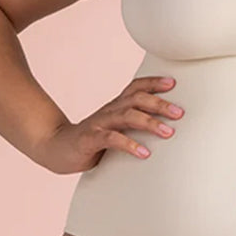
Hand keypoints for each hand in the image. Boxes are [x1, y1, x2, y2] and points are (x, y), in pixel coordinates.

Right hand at [32, 76, 183, 173]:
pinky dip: (129, 145)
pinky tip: (144, 153)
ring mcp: (99, 123)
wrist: (55, 148)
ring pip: (127, 116)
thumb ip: (136, 124)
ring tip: (168, 132)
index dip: (153, 82)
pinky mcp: (89, 140)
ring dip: (150, 122)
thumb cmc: (93, 139)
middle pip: (137, 99)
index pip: (136, 87)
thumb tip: (169, 126)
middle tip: (180, 113)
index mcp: (116, 106)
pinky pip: (111, 139)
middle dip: (160, 103)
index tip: (173, 82)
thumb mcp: (117, 128)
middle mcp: (110, 110)